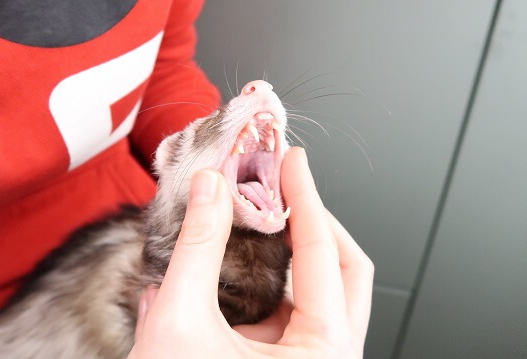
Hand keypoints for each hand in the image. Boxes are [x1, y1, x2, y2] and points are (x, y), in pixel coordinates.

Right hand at [128, 147, 373, 358]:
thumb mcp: (182, 327)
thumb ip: (198, 249)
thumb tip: (210, 187)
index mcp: (323, 358)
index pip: (323, 256)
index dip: (305, 198)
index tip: (292, 161)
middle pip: (345, 273)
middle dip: (315, 223)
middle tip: (287, 186)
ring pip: (321, 292)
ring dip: (293, 250)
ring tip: (263, 214)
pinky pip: (293, 311)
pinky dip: (273, 279)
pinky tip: (243, 258)